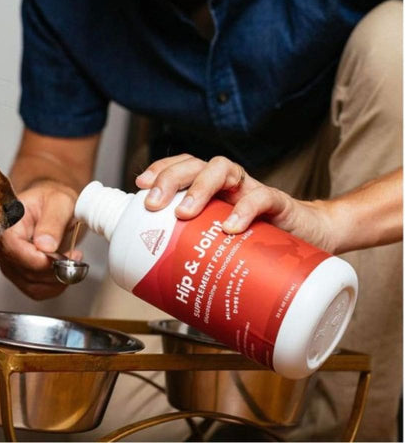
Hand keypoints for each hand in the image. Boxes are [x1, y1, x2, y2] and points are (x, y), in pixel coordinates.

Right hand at [0, 180, 83, 299]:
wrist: (52, 203)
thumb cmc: (53, 198)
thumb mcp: (60, 202)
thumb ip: (52, 222)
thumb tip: (44, 246)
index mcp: (8, 222)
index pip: (13, 248)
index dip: (37, 259)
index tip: (60, 258)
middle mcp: (3, 244)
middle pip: (23, 270)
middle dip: (54, 269)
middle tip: (75, 256)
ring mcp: (9, 261)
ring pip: (30, 285)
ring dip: (57, 279)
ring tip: (73, 260)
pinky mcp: (19, 273)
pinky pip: (35, 290)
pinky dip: (54, 286)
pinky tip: (65, 270)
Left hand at [135, 154, 335, 252]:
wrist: (311, 243)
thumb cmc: (259, 244)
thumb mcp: (222, 245)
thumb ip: (198, 254)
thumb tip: (161, 287)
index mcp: (211, 189)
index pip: (183, 166)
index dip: (161, 169)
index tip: (140, 184)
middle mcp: (228, 184)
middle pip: (195, 164)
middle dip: (170, 179)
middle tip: (154, 205)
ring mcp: (251, 190)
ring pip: (223, 169)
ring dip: (200, 187)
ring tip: (185, 213)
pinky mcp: (279, 204)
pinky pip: (262, 198)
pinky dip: (244, 209)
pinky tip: (230, 228)